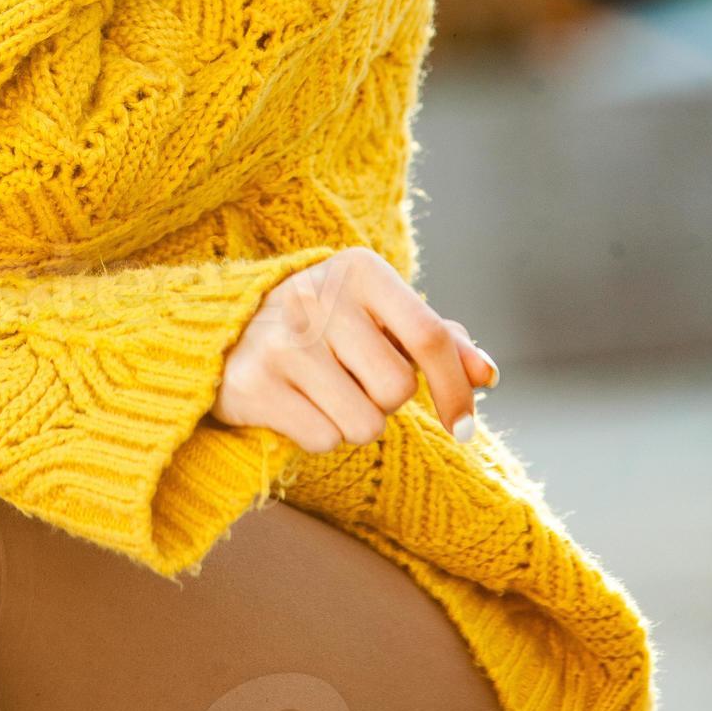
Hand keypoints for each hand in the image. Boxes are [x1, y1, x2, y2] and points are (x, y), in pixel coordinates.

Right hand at [209, 246, 499, 452]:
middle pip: (397, 389)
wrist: (225, 329)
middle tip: (354, 380)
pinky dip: (318, 435)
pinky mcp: (254, 383)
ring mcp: (282, 341)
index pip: (429, 336)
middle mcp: (318, 297)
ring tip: (324, 392)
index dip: (455, 388)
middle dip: (386, 401)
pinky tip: (296, 404)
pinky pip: (323, 441)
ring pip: (363, 424)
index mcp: (359, 270)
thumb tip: (486, 374)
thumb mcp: (377, 314)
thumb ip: (436, 339)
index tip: (463, 426)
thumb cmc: (324, 324)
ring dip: (353, 423)